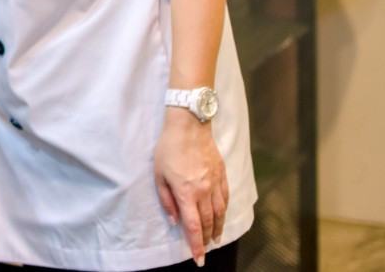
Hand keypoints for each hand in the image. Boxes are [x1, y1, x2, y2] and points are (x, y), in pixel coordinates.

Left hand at [154, 110, 228, 266]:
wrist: (189, 125)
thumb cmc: (169, 149)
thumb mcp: (158, 175)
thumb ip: (167, 200)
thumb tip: (175, 221)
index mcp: (186, 193)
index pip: (193, 226)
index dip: (196, 245)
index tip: (199, 259)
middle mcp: (203, 192)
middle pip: (208, 222)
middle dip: (206, 239)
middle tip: (205, 250)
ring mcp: (215, 183)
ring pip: (220, 212)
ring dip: (218, 228)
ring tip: (215, 238)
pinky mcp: (222, 175)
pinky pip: (226, 198)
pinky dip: (225, 211)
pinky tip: (222, 216)